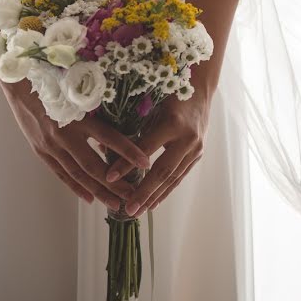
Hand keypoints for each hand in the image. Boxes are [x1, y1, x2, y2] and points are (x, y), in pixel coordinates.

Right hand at [0, 77, 151, 210]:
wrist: (20, 84)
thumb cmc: (53, 81)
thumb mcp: (77, 91)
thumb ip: (96, 109)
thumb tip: (121, 127)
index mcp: (76, 115)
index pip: (109, 137)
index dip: (128, 151)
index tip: (147, 164)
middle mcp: (64, 134)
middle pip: (94, 166)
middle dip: (115, 184)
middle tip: (134, 197)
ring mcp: (50, 146)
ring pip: (78, 175)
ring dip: (98, 192)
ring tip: (116, 205)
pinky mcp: (41, 151)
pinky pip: (61, 173)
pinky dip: (75, 187)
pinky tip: (89, 199)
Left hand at [105, 91, 211, 216]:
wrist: (199, 89)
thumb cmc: (166, 92)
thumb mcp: (148, 104)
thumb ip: (130, 125)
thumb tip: (101, 146)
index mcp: (172, 122)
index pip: (145, 148)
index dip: (126, 164)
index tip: (108, 177)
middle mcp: (187, 138)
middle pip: (163, 170)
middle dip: (144, 192)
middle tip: (128, 208)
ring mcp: (196, 149)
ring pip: (172, 178)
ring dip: (154, 196)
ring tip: (138, 211)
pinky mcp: (198, 155)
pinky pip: (179, 176)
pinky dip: (165, 190)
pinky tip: (153, 203)